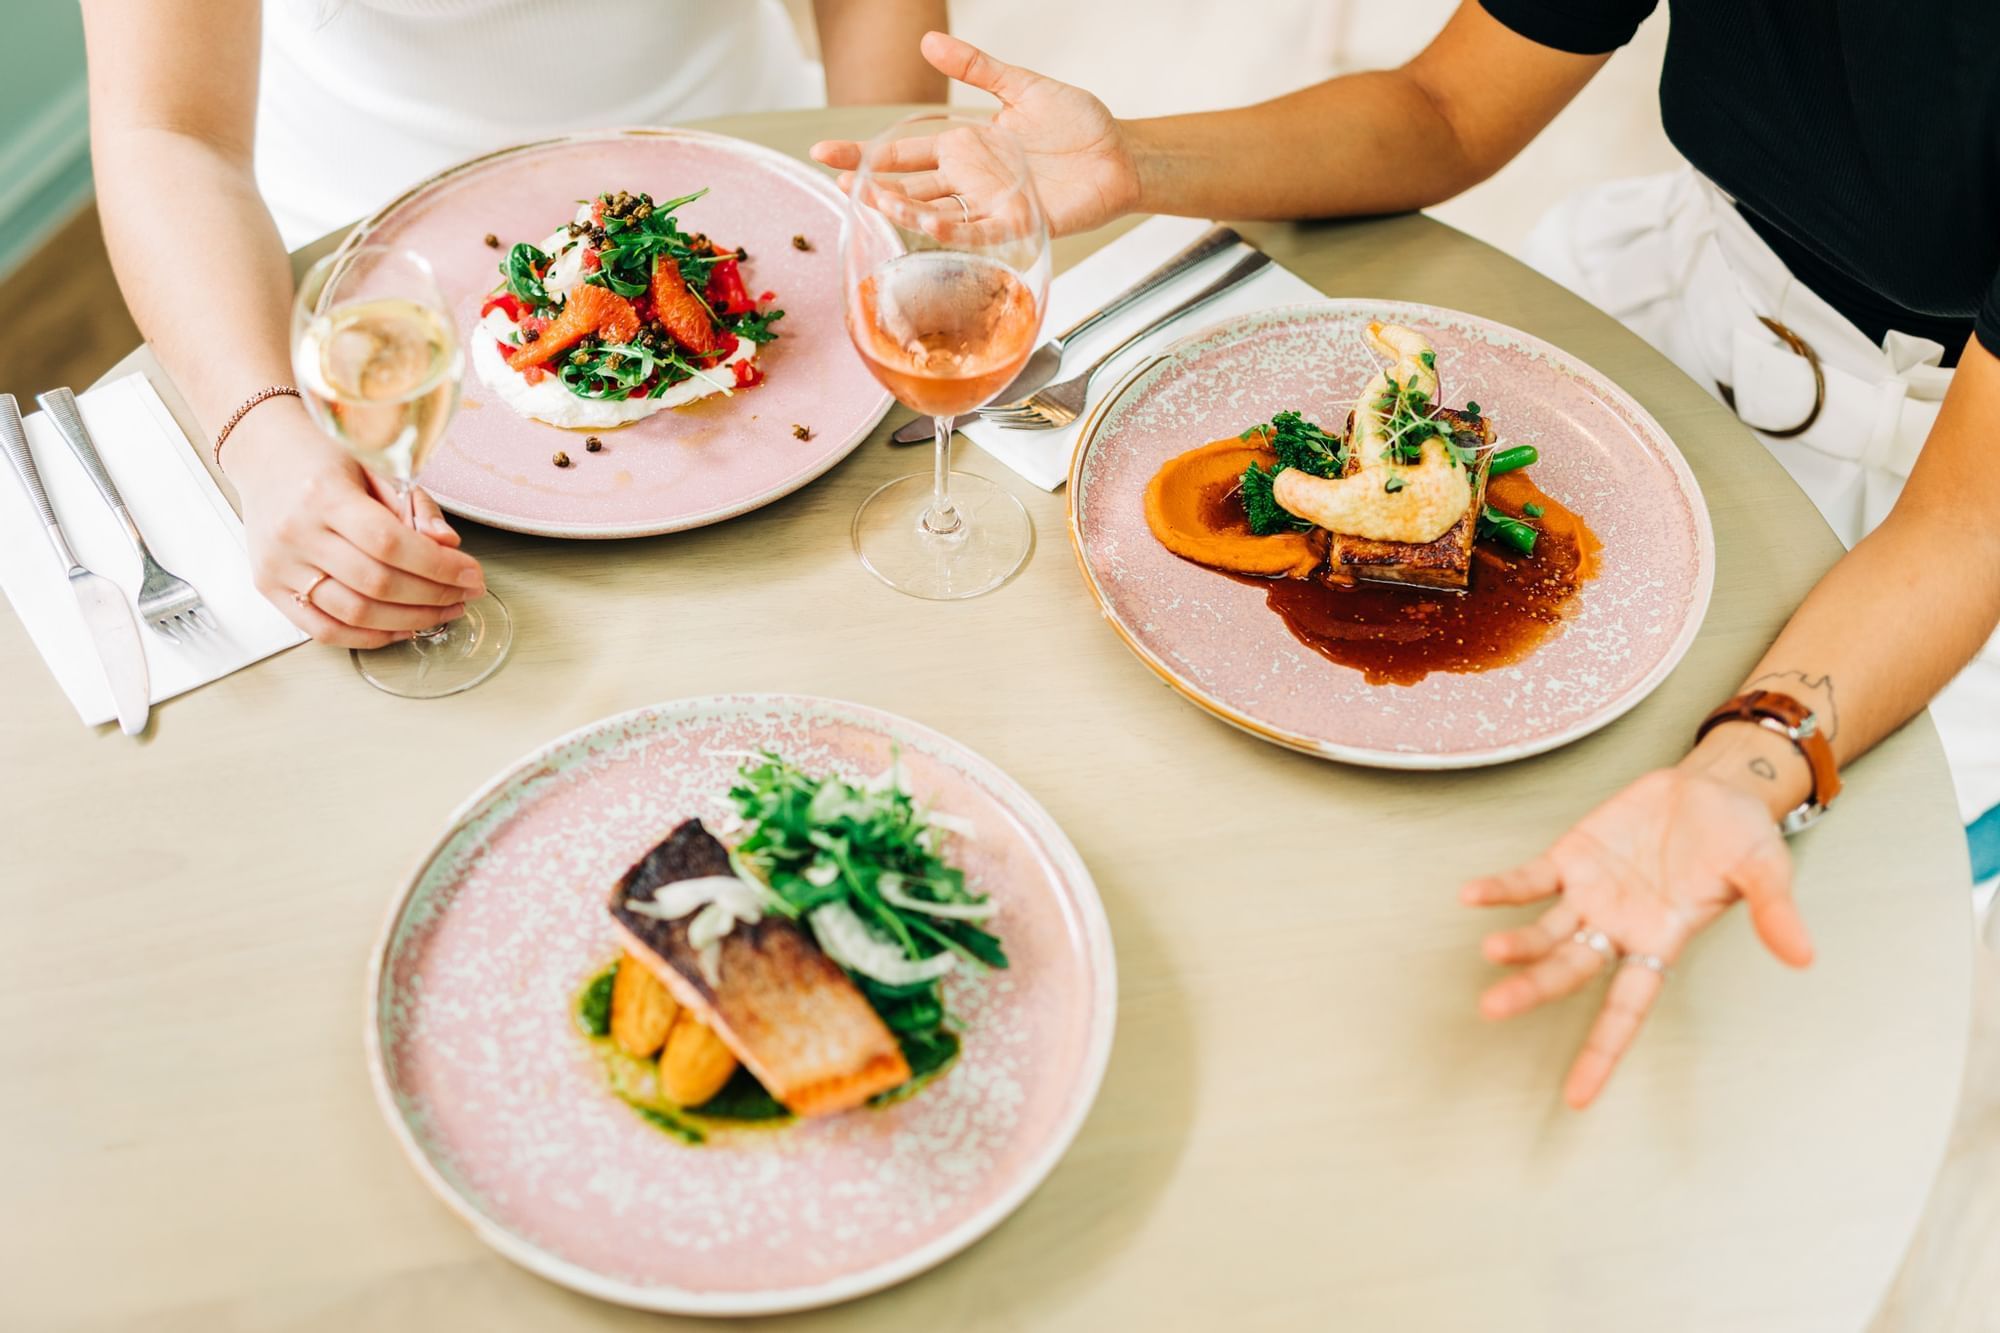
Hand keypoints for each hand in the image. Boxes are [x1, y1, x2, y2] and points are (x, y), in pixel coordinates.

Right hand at [225, 403, 484, 647]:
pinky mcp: (269, 588)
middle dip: (433, 596)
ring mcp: (279, 565)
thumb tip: (449, 546)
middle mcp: (296, 533)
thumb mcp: (375, 465)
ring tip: (443, 612)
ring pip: (354, 613)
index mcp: (323, 495)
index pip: (390, 544)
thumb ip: (414, 507)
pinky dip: (370, 636)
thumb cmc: (323, 458)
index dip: (438, 567)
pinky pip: (324, 630)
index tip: (472, 575)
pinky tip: (403, 627)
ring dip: (409, 621)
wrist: (264, 455)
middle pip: (376, 583)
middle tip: (465, 595)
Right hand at [811, 32, 1140, 236]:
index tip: (827, 151)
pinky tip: (924, 221)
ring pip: (936, 212)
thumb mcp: (1022, 87)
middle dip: (871, 184)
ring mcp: (992, 204)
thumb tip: (929, 43)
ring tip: (868, 198)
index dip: (868, 153)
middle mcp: (973, 180)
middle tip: (834, 180)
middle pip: (911, 186)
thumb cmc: (1078, 125)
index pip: (906, 153)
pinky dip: (951, 229)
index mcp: (968, 148)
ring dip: (902, 208)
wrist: (1121, 152)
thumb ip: (977, 68)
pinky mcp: (1019, 223)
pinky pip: (977, 231)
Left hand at [1460, 754, 1813, 1108]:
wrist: (1713, 788)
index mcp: (1661, 944)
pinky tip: (1472, 895)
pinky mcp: (1572, 857)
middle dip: (1534, 990)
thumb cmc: (1739, 840)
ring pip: (1544, 930)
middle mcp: (1617, 928)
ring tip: (1491, 951)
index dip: (1602, 1052)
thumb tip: (1802, 956)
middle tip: (1495, 1009)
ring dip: (1517, 942)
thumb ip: (1776, 913)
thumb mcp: (1766, 872)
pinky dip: (1503, 887)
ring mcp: (1590, 895)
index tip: (1576, 1097)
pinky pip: (1531, 878)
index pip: (1628, 1011)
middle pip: (1570, 971)